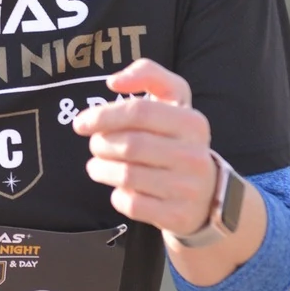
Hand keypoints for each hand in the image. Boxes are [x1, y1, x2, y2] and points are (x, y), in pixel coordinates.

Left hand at [73, 58, 214, 239]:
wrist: (207, 195)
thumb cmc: (178, 140)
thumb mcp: (175, 103)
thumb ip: (149, 75)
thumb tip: (114, 81)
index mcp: (193, 122)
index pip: (140, 112)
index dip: (104, 115)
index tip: (81, 123)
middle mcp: (194, 155)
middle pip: (129, 145)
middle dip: (100, 144)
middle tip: (95, 145)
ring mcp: (188, 188)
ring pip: (126, 175)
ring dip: (101, 169)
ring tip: (98, 165)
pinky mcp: (177, 215)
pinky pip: (131, 203)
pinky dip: (117, 194)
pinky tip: (120, 188)